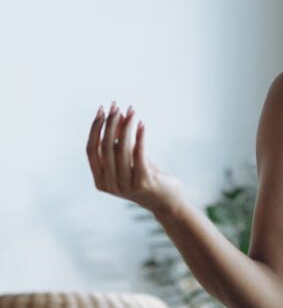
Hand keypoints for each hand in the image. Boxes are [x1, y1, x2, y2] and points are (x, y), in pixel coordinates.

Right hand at [86, 102, 182, 216]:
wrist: (166, 201)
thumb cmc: (146, 176)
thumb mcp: (130, 158)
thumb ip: (122, 141)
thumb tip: (120, 114)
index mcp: (100, 180)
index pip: (91, 150)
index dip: (95, 128)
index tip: (101, 110)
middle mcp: (109, 184)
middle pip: (105, 147)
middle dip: (110, 123)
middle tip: (116, 106)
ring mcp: (125, 185)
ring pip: (121, 149)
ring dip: (125, 126)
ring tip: (131, 111)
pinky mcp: (142, 182)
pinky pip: (139, 154)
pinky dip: (140, 137)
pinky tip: (142, 124)